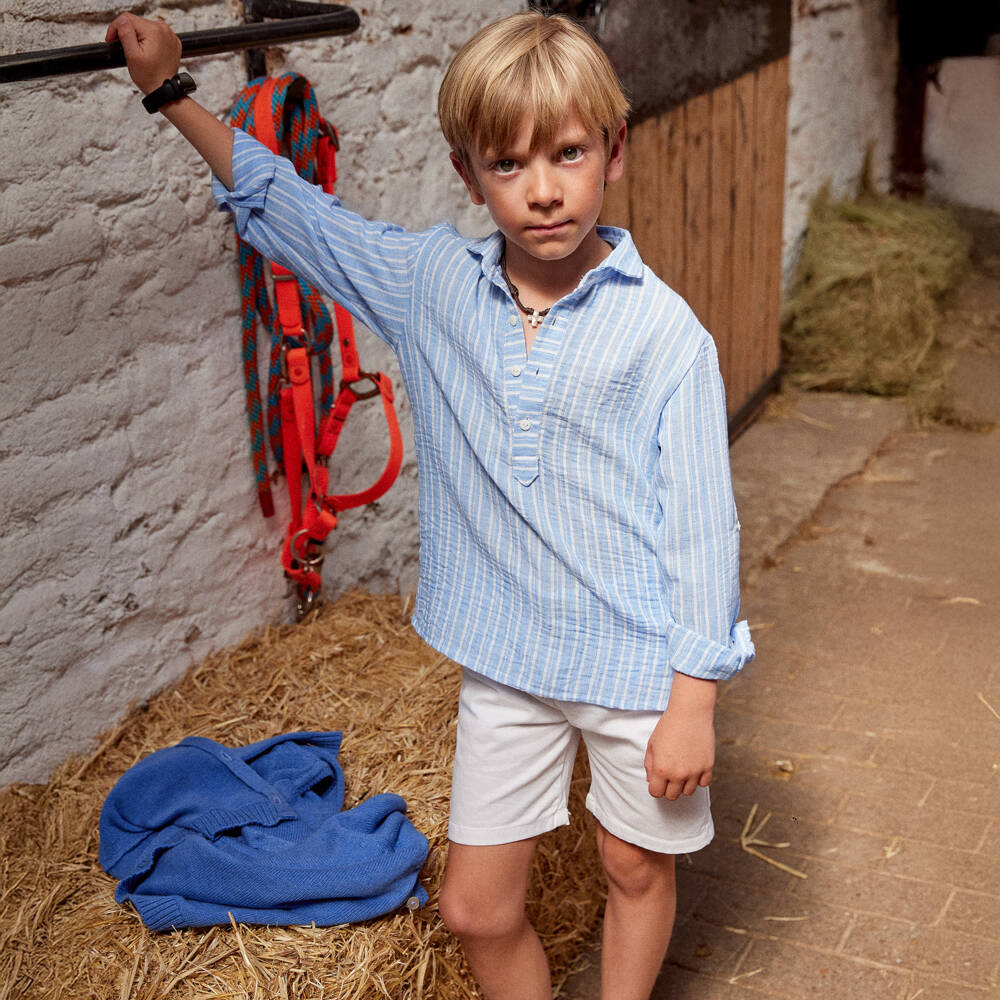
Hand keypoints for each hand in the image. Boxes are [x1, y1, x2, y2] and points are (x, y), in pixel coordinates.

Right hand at [106, 12, 181, 94]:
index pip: (127, 18)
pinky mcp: (172, 42)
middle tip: (125, 49)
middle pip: (137, 22)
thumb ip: (125, 33)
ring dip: (138, 37)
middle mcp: (164, 30)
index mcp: (154, 31)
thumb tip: (122, 20)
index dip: (115, 28)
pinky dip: (149, 41)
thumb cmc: (150, 77)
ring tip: (137, 52)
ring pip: (145, 28)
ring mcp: (170, 36)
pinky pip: (155, 35)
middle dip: (128, 33)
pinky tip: (148, 52)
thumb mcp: (132, 55)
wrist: (165, 90)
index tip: (112, 40)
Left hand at [644, 674, 715, 800]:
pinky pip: (703, 784)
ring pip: (688, 792)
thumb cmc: (668, 726)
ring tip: (681, 770)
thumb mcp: (652, 745)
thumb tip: (652, 782)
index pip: (656, 793)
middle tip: (669, 775)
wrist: (689, 712)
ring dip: (683, 784)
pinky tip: (693, 767)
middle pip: (672, 796)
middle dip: (668, 787)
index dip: (655, 787)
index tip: (658, 780)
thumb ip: (649, 765)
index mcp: (661, 769)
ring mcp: (694, 771)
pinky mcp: (708, 766)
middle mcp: (678, 774)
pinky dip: (698, 779)